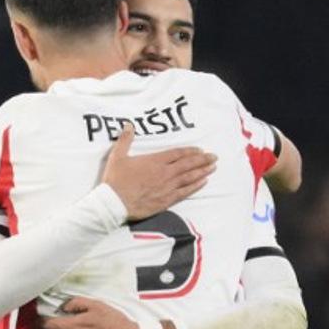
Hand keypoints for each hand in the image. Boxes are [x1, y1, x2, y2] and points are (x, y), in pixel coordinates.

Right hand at [101, 127, 215, 220]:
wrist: (113, 203)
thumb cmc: (115, 180)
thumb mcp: (117, 156)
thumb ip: (125, 140)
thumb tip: (129, 125)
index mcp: (155, 161)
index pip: (177, 153)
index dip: (190, 151)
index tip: (200, 150)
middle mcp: (164, 173)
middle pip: (188, 164)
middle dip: (203, 160)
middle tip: (214, 157)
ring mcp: (167, 187)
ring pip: (189, 177)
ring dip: (203, 171)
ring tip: (213, 167)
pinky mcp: (166, 200)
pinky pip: (185, 192)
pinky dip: (195, 186)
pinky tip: (203, 182)